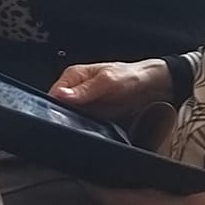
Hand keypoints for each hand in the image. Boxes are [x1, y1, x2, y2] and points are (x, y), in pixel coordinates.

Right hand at [51, 60, 172, 119]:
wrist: (150, 86)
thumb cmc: (129, 76)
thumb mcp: (106, 81)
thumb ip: (83, 90)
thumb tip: (61, 95)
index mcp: (73, 75)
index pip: (54, 93)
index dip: (54, 105)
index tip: (59, 115)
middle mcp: (76, 89)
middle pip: (59, 107)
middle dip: (64, 116)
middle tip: (75, 121)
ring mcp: (84, 104)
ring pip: (70, 117)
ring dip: (75, 123)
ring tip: (85, 124)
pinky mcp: (93, 115)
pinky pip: (83, 123)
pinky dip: (85, 127)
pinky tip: (90, 129)